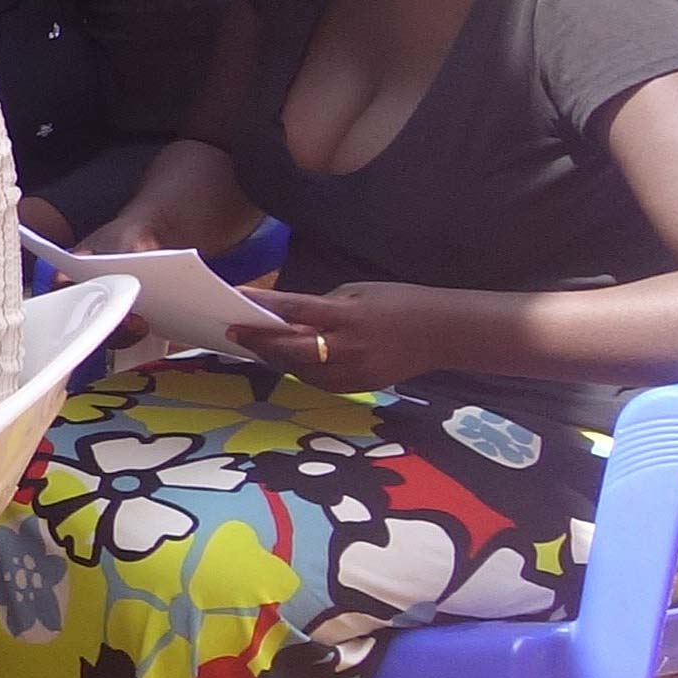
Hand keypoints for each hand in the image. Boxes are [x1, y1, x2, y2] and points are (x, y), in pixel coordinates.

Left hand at [228, 283, 452, 392]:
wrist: (443, 332)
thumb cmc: (399, 302)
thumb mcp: (358, 293)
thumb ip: (322, 307)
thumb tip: (289, 317)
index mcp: (348, 316)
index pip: (296, 311)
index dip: (263, 306)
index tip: (236, 298)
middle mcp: (349, 346)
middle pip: (292, 349)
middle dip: (260, 341)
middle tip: (234, 331)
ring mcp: (355, 370)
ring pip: (302, 370)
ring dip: (277, 358)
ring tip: (256, 346)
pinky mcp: (361, 385)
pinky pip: (320, 382)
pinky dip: (301, 371)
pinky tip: (288, 361)